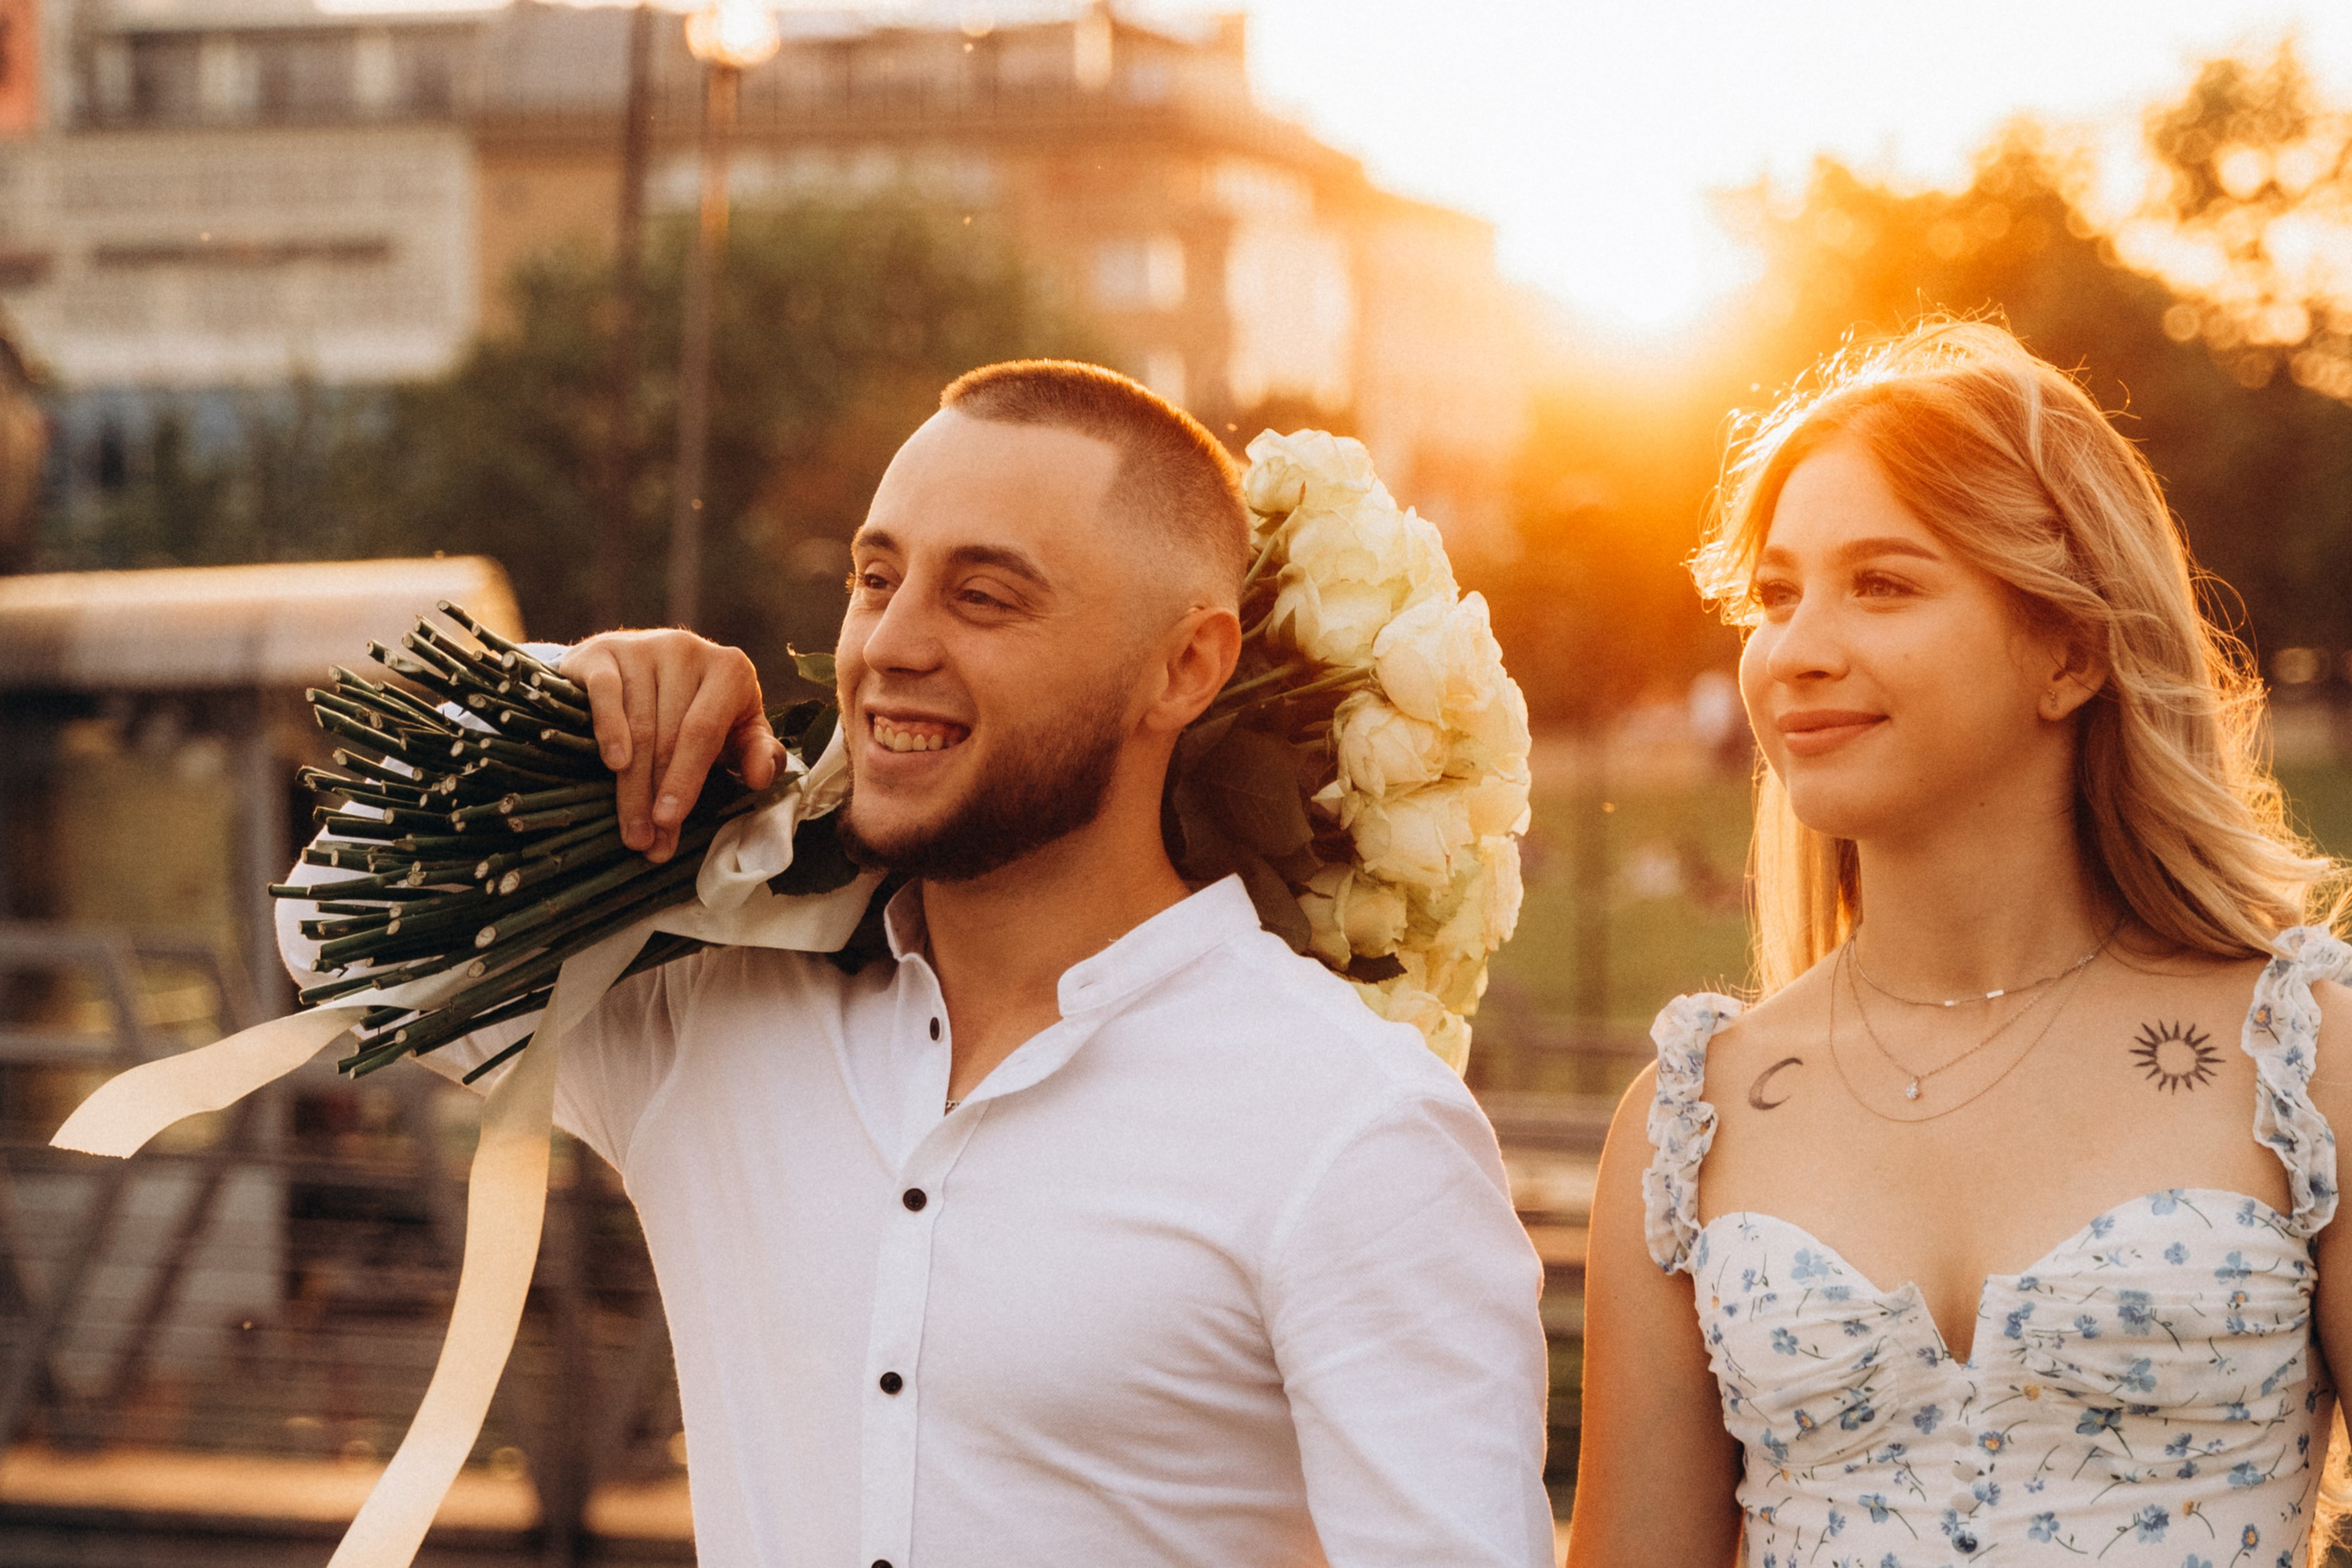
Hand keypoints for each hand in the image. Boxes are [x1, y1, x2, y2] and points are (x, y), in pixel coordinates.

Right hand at [562, 630, 787, 862]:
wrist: (639, 666)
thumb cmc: (698, 708)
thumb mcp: (736, 729)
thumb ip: (757, 752)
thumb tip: (761, 776)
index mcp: (730, 669)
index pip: (705, 732)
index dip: (687, 779)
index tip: (670, 822)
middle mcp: (688, 650)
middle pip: (668, 735)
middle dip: (656, 795)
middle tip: (647, 843)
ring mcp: (644, 647)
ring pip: (637, 724)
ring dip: (631, 784)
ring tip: (630, 829)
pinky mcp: (604, 651)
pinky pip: (605, 693)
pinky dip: (608, 730)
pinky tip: (612, 764)